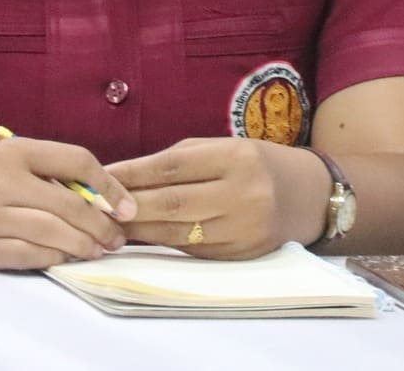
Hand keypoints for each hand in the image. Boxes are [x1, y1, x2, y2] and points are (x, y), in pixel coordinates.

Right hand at [0, 133, 135, 270]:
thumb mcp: (13, 161)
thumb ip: (54, 174)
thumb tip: (108, 201)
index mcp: (14, 151)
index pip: (76, 160)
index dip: (108, 185)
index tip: (126, 206)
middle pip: (68, 205)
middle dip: (101, 224)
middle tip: (117, 237)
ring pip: (52, 234)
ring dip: (84, 245)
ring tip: (98, 249)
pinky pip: (31, 256)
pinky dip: (56, 258)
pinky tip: (67, 257)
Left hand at [106, 137, 326, 259]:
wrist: (307, 196)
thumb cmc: (254, 164)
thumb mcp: (222, 148)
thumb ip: (177, 161)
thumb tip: (123, 177)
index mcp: (236, 158)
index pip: (172, 167)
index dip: (132, 174)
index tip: (101, 178)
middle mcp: (243, 194)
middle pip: (172, 204)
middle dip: (129, 207)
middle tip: (96, 208)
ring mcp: (244, 229)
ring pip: (178, 233)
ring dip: (138, 231)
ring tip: (109, 226)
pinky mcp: (241, 255)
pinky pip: (192, 250)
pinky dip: (162, 244)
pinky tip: (140, 239)